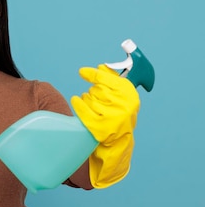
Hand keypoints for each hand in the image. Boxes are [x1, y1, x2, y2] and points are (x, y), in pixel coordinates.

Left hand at [71, 65, 140, 187]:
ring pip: (89, 98)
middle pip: (97, 89)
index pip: (106, 79)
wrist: (120, 140)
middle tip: (98, 98)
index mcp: (129, 94)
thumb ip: (112, 79)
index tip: (82, 72)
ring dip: (87, 99)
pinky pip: (83, 109)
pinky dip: (78, 103)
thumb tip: (101, 67)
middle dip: (93, 92)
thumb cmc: (119, 113)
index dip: (93, 74)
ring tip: (93, 105)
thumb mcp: (122, 96)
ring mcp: (111, 117)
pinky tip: (76, 101)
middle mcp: (123, 105)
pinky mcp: (100, 127)